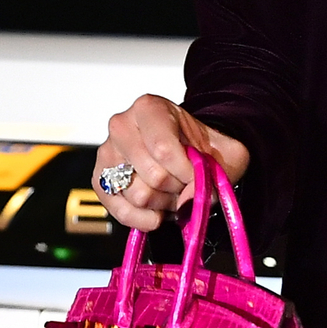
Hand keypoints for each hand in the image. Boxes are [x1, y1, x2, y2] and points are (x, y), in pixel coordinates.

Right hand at [94, 95, 250, 232]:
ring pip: (138, 195)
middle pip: (153, 175)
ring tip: (173, 192)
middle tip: (186, 183)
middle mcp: (121, 126)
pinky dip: (144, 219)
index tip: (199, 177)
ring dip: (163, 203)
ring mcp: (107, 153)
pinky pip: (121, 211)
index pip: (163, 149)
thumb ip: (213, 176)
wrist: (190, 151)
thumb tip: (186, 203)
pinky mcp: (100, 180)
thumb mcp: (225, 154)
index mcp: (149, 108)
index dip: (186, 172)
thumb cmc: (203, 147)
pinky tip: (158, 212)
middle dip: (177, 188)